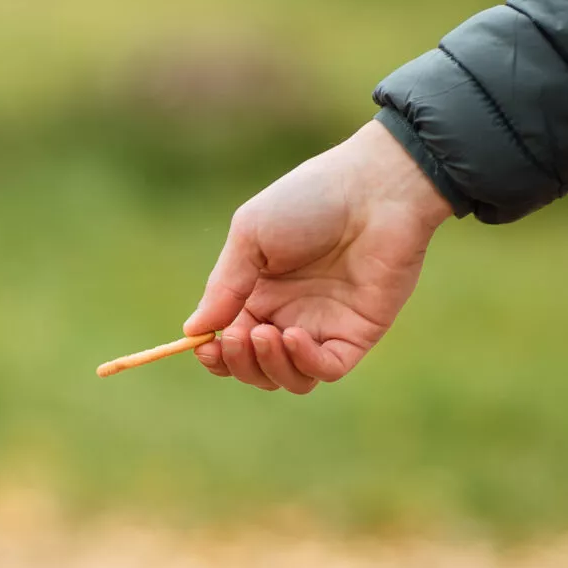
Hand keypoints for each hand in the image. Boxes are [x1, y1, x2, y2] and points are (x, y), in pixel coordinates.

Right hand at [185, 119, 453, 393]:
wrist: (374, 189)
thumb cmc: (309, 200)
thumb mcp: (250, 236)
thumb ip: (224, 287)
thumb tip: (193, 331)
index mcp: (259, 292)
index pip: (231, 342)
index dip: (216, 354)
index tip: (205, 345)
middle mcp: (290, 314)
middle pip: (255, 367)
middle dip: (239, 362)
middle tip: (238, 336)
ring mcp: (324, 326)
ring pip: (289, 377)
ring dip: (268, 367)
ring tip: (266, 334)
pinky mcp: (358, 333)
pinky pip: (326, 369)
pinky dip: (304, 363)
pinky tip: (294, 336)